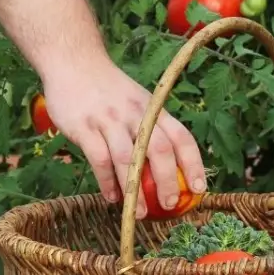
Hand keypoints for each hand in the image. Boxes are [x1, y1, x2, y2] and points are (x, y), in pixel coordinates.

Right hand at [42, 63, 206, 218]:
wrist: (73, 61)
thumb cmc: (108, 88)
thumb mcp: (137, 101)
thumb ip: (149, 128)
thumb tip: (166, 168)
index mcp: (152, 109)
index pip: (181, 137)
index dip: (194, 163)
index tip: (200, 188)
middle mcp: (135, 114)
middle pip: (158, 149)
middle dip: (167, 180)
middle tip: (170, 204)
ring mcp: (109, 120)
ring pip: (127, 159)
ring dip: (135, 190)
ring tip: (140, 213)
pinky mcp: (84, 127)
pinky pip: (99, 159)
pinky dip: (107, 182)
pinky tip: (112, 197)